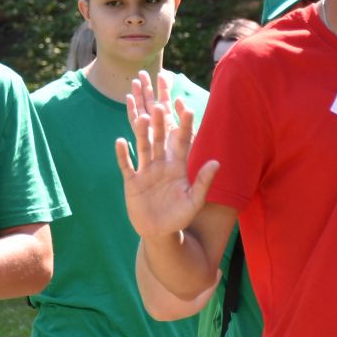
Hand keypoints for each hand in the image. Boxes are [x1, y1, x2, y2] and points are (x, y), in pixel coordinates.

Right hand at [115, 70, 217, 240]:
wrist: (159, 231)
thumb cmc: (179, 216)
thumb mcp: (194, 201)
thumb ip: (203, 181)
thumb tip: (217, 162)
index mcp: (178, 166)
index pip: (182, 142)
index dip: (185, 126)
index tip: (188, 109)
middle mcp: (161, 164)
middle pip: (160, 140)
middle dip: (160, 123)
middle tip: (160, 105)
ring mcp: (145, 171)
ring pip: (143, 147)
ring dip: (142, 133)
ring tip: (142, 117)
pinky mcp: (132, 181)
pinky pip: (126, 165)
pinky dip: (123, 154)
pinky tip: (119, 141)